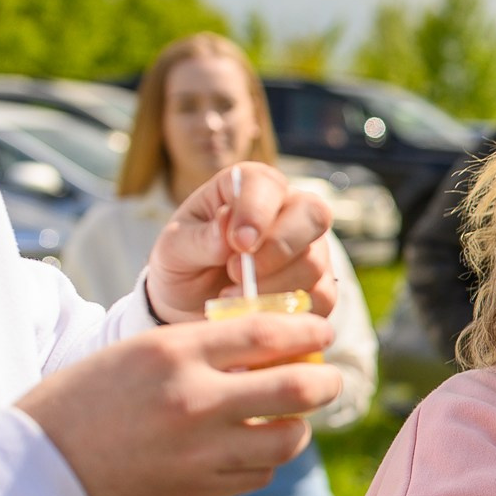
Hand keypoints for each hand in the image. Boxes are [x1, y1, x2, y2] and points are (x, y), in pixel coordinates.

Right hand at [18, 312, 342, 495]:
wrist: (33, 472)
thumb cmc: (78, 402)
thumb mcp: (133, 354)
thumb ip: (197, 350)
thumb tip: (266, 347)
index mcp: (172, 353)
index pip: (268, 334)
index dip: (308, 332)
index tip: (323, 331)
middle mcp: (195, 401)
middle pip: (299, 389)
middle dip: (326, 381)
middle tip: (329, 379)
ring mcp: (201, 452)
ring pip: (288, 439)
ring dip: (296, 427)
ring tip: (286, 420)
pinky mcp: (198, 492)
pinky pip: (258, 475)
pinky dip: (262, 461)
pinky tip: (248, 451)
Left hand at [144, 160, 338, 323]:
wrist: (195, 302)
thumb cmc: (185, 263)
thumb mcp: (173, 249)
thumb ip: (197, 238)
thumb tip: (225, 226)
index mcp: (250, 187)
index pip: (267, 185)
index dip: (256, 211)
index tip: (238, 243)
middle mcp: (290, 210)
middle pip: (313, 214)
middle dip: (277, 248)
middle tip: (236, 272)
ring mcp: (311, 248)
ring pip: (313, 262)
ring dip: (271, 285)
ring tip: (231, 295)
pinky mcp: (321, 285)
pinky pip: (321, 297)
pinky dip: (286, 310)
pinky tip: (254, 311)